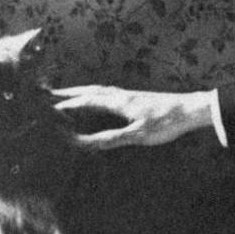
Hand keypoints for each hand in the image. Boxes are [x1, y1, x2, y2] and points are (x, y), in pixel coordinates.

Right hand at [51, 85, 215, 149]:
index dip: (62, 106)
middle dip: (65, 94)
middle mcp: (120, 95)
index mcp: (117, 101)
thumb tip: (79, 142)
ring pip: (97, 90)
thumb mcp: (136, 136)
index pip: (82, 102)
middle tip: (44, 95)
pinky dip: (94, 94)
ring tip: (65, 96)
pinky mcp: (136, 99)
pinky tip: (98, 100)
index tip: (41, 109)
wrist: (193, 110)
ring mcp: (128, 95)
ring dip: (79, 92)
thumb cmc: (166, 122)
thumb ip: (107, 140)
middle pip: (87, 91)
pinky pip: (107, 93)